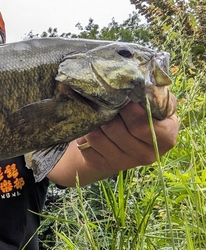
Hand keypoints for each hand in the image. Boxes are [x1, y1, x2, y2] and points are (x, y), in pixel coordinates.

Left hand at [48, 96, 177, 186]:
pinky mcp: (103, 165)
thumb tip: (140, 85)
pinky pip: (85, 146)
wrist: (126, 135)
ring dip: (94, 122)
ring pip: (97, 137)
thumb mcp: (155, 103)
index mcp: (165, 138)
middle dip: (107, 112)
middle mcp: (146, 155)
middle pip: (115, 129)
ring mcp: (123, 163)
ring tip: (98, 113)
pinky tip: (92, 128)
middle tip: (106, 102)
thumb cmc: (143, 112)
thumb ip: (154, 95)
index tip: (122, 98)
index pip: (140, 124)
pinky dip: (84, 134)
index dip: (127, 108)